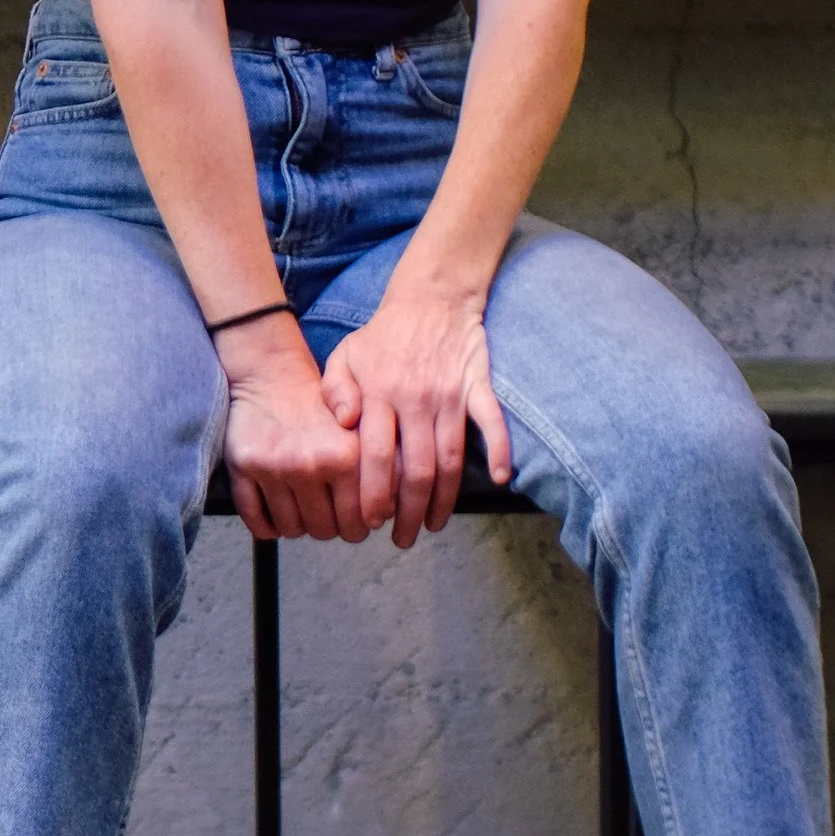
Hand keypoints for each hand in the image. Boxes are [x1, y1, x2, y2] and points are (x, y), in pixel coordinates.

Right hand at [218, 314, 368, 542]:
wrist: (272, 377)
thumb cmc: (321, 410)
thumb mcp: (359, 431)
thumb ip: (381, 470)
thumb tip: (390, 515)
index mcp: (344, 456)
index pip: (357, 523)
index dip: (356, 528)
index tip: (353, 522)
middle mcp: (309, 464)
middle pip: (323, 530)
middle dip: (327, 528)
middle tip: (328, 516)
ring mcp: (273, 467)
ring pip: (290, 529)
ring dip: (298, 526)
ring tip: (303, 510)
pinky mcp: (242, 466)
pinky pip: (256, 520)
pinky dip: (266, 526)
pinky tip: (275, 516)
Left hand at [316, 282, 512, 547]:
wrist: (431, 297)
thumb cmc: (382, 335)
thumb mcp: (345, 356)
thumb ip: (335, 391)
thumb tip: (340, 426)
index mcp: (379, 393)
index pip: (378, 455)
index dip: (375, 493)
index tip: (371, 521)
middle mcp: (415, 398)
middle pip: (416, 467)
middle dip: (408, 510)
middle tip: (401, 538)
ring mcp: (450, 393)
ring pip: (450, 457)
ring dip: (444, 498)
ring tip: (432, 526)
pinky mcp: (478, 386)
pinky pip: (492, 422)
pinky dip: (499, 450)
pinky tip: (498, 480)